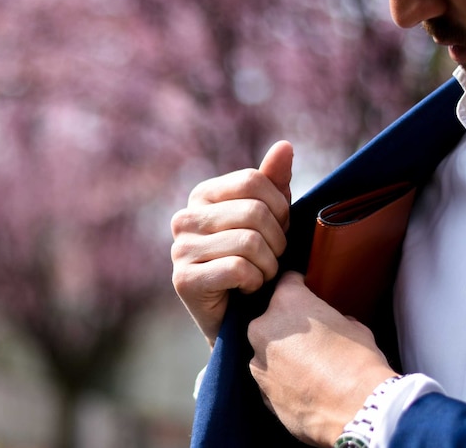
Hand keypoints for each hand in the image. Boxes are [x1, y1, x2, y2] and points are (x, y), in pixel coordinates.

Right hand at [171, 141, 292, 346]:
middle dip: (278, 241)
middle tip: (272, 259)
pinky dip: (254, 283)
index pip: (254, 181)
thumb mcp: (269, 219)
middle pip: (254, 211)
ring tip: (260, 275)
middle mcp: (184, 218)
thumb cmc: (256, 263)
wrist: (239, 319)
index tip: (279, 231)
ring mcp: (180, 249)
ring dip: (268, 266)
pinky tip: (245, 289)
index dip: (280, 207)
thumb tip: (285, 146)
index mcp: (202, 195)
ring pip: (250, 242)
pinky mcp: (183, 280)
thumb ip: (274, 183)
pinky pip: (238, 269)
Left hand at [247, 272, 397, 446]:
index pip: (287, 281)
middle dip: (286, 325)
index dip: (300, 286)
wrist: (357, 410)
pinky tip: (305, 388)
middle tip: (311, 338)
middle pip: (271, 318)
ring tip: (308, 368)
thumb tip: (336, 324)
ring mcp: (258, 361)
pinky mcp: (260, 391)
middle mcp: (264, 328)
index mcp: (287, 303)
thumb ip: (335, 319)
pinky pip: (270, 378)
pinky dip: (282, 380)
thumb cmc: (359, 363)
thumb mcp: (354, 328)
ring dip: (281, 355)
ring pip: (266, 350)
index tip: (306, 292)